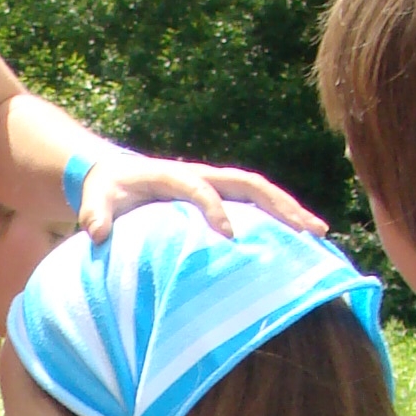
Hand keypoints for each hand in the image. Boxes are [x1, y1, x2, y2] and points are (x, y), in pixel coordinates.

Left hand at [78, 156, 327, 244]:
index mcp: (171, 175)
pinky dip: (280, 218)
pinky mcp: (222, 196)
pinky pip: (256, 204)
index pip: (197, 187)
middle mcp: (202, 175)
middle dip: (278, 204)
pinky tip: (303, 240)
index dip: (213, 207)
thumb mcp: (95, 200)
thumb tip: (95, 231)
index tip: (229, 235)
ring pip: (260, 192)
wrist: (115, 174)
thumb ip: (95, 214)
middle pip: (247, 183)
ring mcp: (215, 184)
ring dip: (290, 211)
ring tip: (320, 234)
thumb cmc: (106, 190)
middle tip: (307, 229)